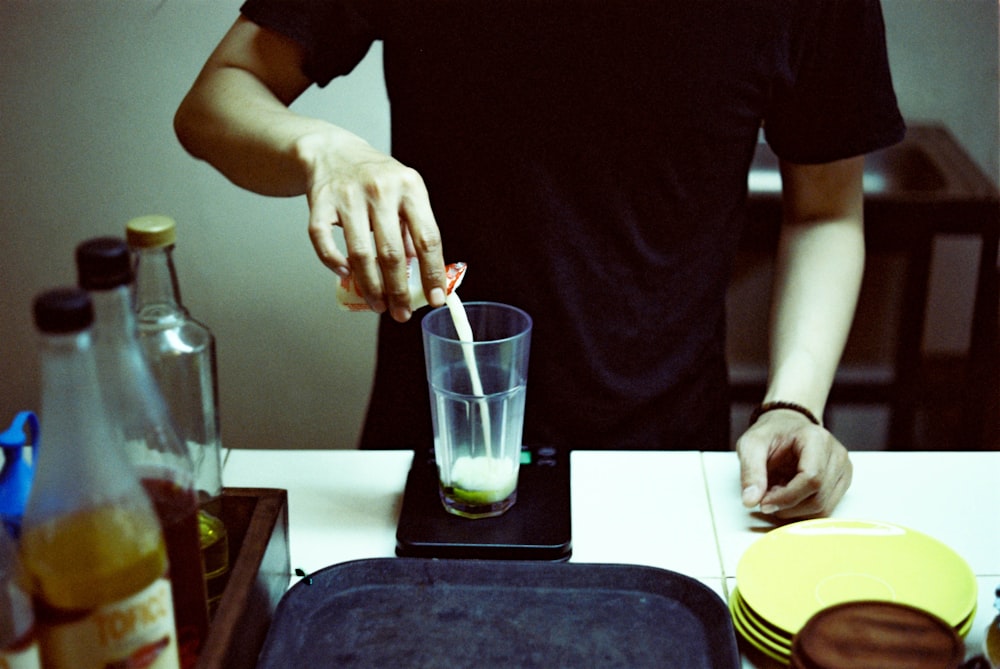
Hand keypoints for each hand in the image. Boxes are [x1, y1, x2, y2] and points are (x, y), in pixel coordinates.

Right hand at [300, 132, 446, 321]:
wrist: (333, 151)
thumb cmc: (377, 180)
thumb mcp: (405, 195)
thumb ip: (414, 231)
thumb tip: (425, 277)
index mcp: (410, 187)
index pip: (427, 238)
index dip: (432, 273)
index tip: (434, 299)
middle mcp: (380, 189)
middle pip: (392, 252)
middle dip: (399, 290)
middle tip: (401, 313)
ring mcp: (348, 195)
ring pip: (359, 253)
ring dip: (370, 286)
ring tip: (377, 305)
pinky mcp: (320, 202)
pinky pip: (323, 241)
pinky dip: (333, 263)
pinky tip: (345, 275)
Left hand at [736, 409, 851, 518]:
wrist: (786, 428)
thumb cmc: (770, 434)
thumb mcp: (751, 445)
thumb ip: (751, 471)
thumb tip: (750, 501)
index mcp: (816, 439)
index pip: (812, 478)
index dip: (787, 497)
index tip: (763, 503)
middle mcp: (836, 454)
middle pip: (818, 498)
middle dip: (788, 506)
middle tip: (765, 498)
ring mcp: (843, 469)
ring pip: (824, 509)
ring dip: (795, 510)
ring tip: (776, 494)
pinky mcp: (842, 482)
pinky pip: (826, 509)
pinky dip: (803, 510)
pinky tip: (788, 496)